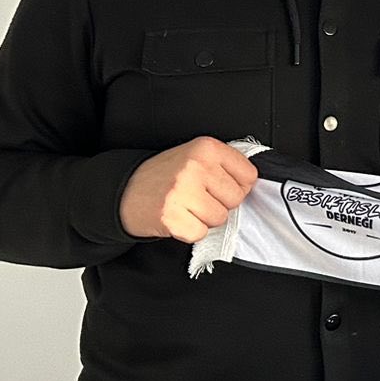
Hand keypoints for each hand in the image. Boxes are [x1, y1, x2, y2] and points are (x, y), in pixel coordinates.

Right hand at [118, 136, 258, 242]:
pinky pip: (200, 233)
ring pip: (220, 218)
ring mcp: (182, 192)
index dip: (237, 184)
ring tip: (187, 205)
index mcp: (206, 148)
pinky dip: (191, 230)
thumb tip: (253, 183)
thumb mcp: (196, 155)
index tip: (219, 184)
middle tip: (198, 196)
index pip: (249, 175)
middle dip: (220, 202)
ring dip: (205, 217)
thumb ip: (225, 164)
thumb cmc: (167, 175)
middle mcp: (195, 167)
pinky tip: (179, 217)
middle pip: (236, 198)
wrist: (126, 191)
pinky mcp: (172, 217)